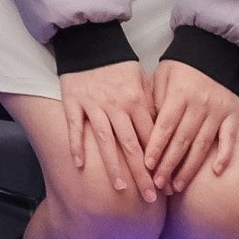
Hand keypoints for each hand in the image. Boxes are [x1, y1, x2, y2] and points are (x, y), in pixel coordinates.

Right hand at [56, 62, 159, 201]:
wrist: (90, 41)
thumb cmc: (118, 65)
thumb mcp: (142, 81)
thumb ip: (152, 106)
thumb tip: (165, 133)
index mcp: (136, 101)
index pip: (150, 138)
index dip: (158, 163)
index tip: (165, 184)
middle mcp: (117, 106)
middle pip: (131, 145)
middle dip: (141, 174)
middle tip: (150, 198)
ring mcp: (93, 104)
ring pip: (105, 140)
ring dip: (113, 166)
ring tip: (121, 188)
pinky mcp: (73, 101)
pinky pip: (74, 126)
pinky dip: (76, 144)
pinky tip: (79, 164)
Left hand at [140, 55, 238, 192]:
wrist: (215, 50)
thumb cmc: (182, 66)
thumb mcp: (162, 75)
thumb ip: (156, 100)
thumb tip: (147, 128)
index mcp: (178, 94)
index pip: (165, 126)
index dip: (156, 147)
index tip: (147, 165)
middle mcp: (199, 105)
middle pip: (182, 141)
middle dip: (168, 164)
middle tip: (159, 184)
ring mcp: (218, 112)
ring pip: (202, 145)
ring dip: (189, 168)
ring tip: (177, 185)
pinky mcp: (234, 115)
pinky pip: (229, 139)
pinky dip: (225, 156)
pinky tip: (217, 172)